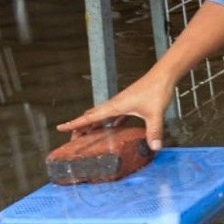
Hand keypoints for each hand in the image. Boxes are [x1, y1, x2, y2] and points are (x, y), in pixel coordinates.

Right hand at [57, 71, 174, 150]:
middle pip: (92, 117)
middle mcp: (115, 104)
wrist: (164, 75)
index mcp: (114, 107)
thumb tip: (154, 147)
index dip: (74, 123)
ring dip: (94, 125)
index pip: (89, 117)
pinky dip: (110, 123)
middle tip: (72, 140)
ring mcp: (122, 103)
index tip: (60, 128)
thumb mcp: (155, 113)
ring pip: (102, 116)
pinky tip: (113, 130)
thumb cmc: (157, 90)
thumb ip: (154, 130)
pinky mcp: (130, 103)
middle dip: (80, 127)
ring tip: (87, 136)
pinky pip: (115, 115)